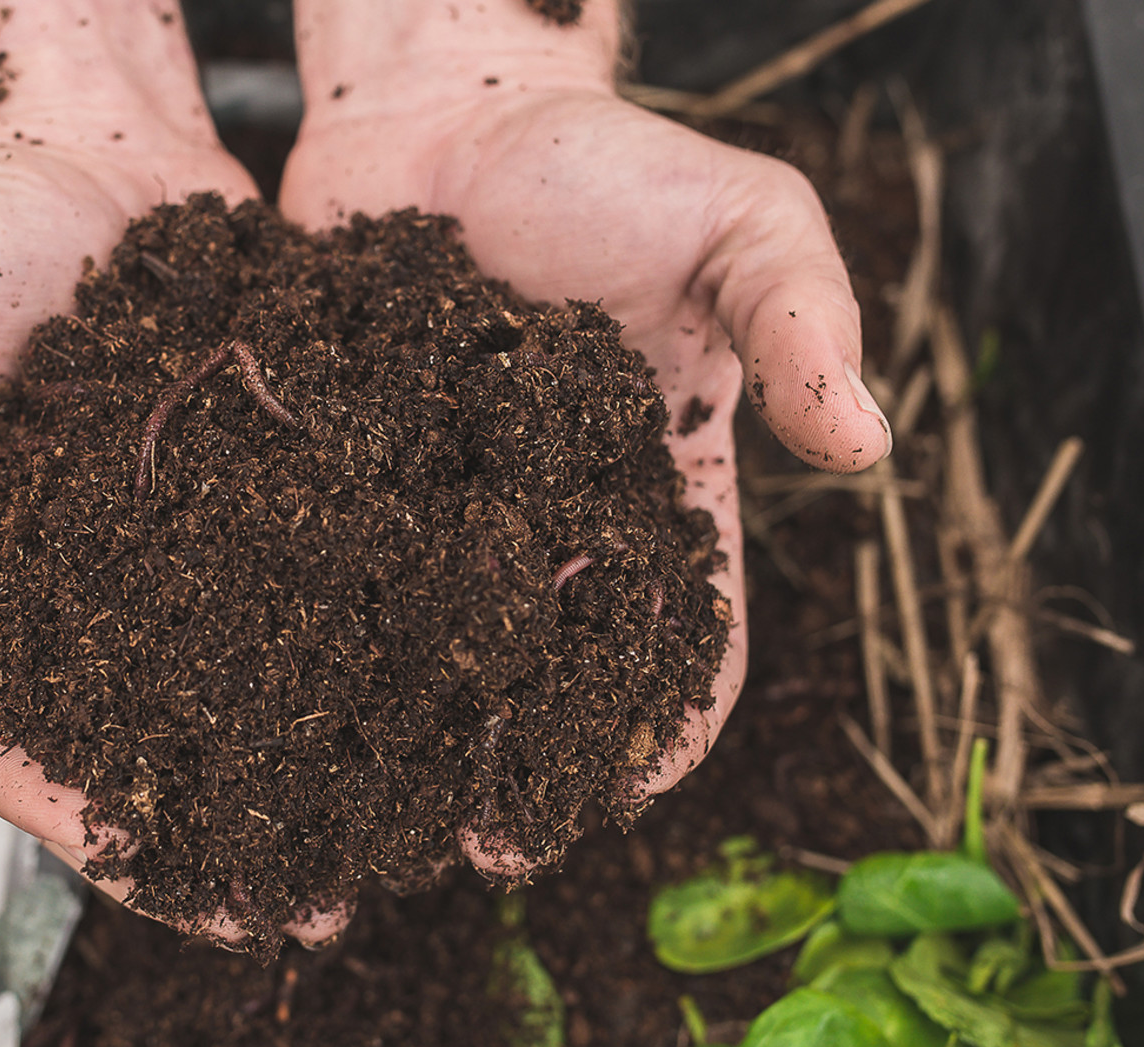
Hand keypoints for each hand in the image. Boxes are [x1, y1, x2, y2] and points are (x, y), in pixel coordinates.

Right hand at [0, 0, 345, 943]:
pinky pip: (305, 606)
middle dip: (206, 835)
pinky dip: (356, 666)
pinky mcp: (252, 520)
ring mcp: (162, 571)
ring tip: (385, 856)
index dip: (58, 802)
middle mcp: (59, 604)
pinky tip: (430, 718)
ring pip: (227, 699)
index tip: (141, 863)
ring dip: (299, 783)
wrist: (81, 156)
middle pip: (123, 744)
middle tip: (298, 912)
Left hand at [280, 0, 891, 869]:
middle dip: (524, 766)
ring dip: (410, 743)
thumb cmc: (603, 157)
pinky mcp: (341, 485)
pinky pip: (333, 582)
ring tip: (367, 821)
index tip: (629, 790)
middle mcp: (548, 526)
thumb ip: (801, 315)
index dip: (667, 719)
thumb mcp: (735, 216)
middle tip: (478, 847)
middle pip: (548, 677)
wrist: (440, 101)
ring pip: (432, 656)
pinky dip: (312, 647)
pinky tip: (272, 711)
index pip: (684, 635)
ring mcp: (440, 513)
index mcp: (656, 494)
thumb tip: (872, 445)